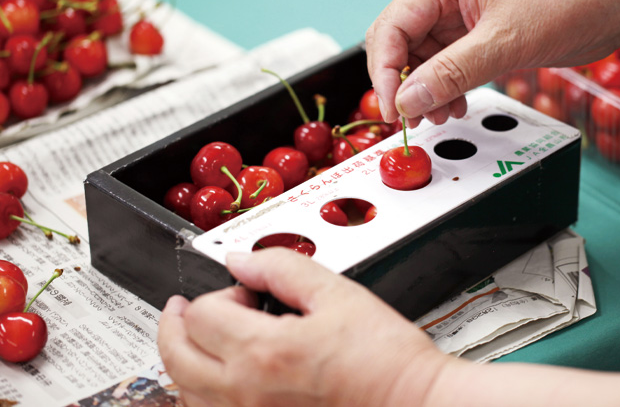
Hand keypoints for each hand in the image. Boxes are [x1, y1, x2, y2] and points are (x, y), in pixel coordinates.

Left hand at [158, 248, 448, 406]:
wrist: (412, 403)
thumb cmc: (384, 359)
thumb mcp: (337, 294)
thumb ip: (281, 268)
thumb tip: (241, 259)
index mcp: (263, 352)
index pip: (200, 315)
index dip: (219, 293)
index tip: (245, 294)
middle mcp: (245, 395)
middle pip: (175, 356)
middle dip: (177, 324)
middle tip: (185, 309)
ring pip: (185, 394)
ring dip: (186, 361)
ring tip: (204, 343)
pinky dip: (203, 396)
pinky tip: (221, 381)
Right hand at [365, 0, 619, 125]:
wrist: (618, 1)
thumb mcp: (504, 41)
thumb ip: (452, 73)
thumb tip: (408, 100)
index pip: (393, 25)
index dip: (384, 70)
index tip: (394, 108)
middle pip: (402, 43)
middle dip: (402, 82)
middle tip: (409, 118)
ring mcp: (466, 18)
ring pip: (425, 60)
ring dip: (426, 91)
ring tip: (440, 116)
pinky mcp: (483, 38)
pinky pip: (450, 67)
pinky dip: (447, 89)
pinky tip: (456, 106)